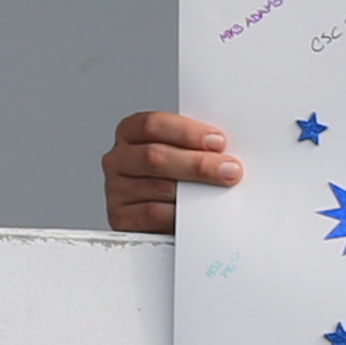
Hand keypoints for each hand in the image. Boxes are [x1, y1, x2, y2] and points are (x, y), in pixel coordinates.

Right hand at [101, 109, 241, 234]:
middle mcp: (118, 159)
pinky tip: (197, 213)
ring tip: (220, 193)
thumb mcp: (179, 154)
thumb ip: (194, 147)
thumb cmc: (173, 179)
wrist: (158, 219)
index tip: (218, 141)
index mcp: (130, 134)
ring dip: (195, 191)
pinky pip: (153, 214)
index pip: (152, 124)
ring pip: (158, 187)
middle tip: (229, 170)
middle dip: (198, 164)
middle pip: (155, 156)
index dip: (187, 131)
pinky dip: (179, 214)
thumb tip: (226, 151)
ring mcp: (116, 189)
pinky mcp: (121, 218)